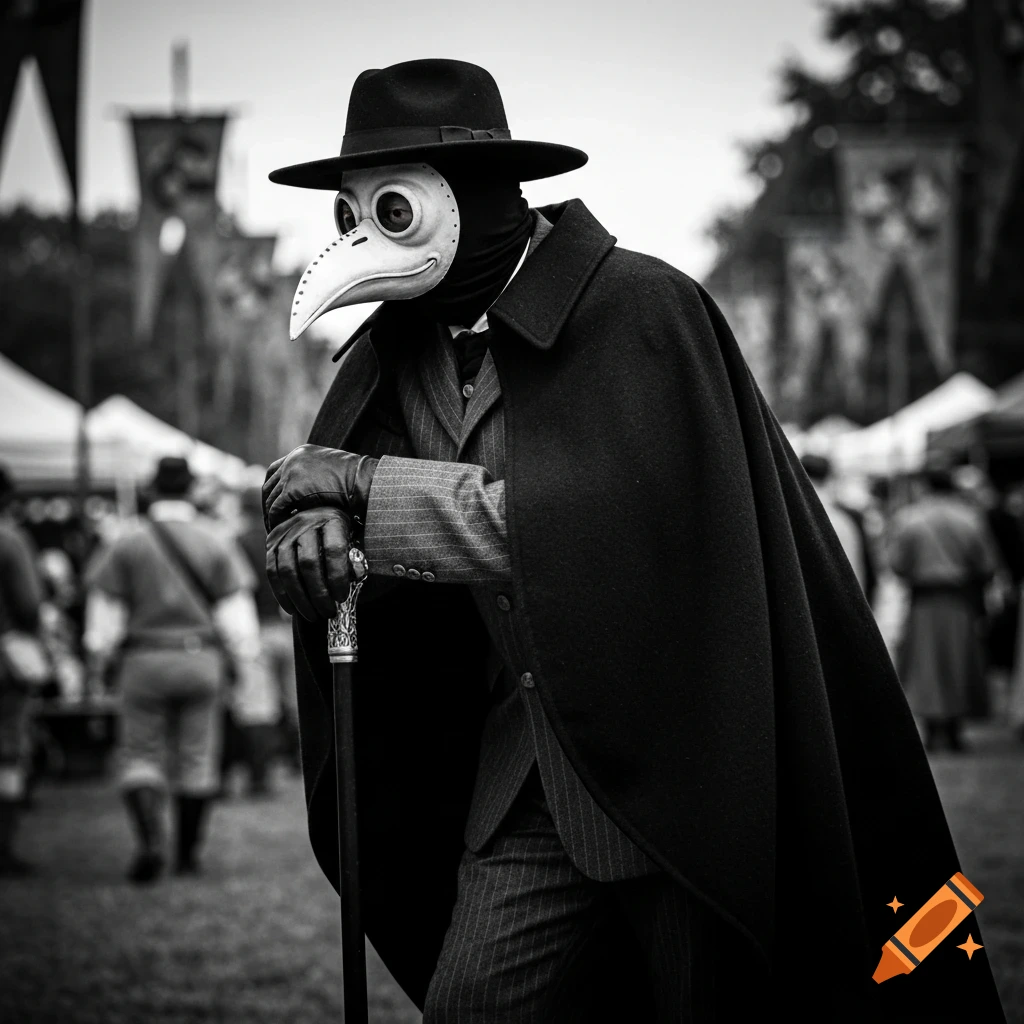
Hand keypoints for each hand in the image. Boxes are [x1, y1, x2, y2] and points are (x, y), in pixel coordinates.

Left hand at [263, 444, 378, 530]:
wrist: (362, 479)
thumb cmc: (355, 480)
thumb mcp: (330, 471)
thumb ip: (315, 476)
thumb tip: (310, 493)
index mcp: (300, 453)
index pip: (275, 471)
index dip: (273, 490)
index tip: (274, 505)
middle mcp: (292, 460)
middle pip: (269, 485)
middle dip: (268, 504)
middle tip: (271, 521)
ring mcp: (290, 473)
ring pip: (270, 498)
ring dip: (270, 515)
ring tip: (275, 530)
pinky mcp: (292, 488)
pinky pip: (276, 508)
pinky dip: (276, 520)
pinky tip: (280, 530)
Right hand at [266, 507, 360, 620]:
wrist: (316, 517)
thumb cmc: (341, 537)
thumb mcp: (353, 544)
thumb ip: (355, 563)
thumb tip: (351, 581)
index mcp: (332, 520)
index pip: (333, 549)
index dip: (337, 576)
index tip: (342, 598)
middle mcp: (306, 522)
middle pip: (308, 562)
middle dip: (318, 594)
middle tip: (328, 613)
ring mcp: (285, 532)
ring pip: (287, 570)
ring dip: (300, 599)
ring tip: (313, 616)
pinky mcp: (271, 543)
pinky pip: (272, 572)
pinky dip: (282, 595)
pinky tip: (293, 610)